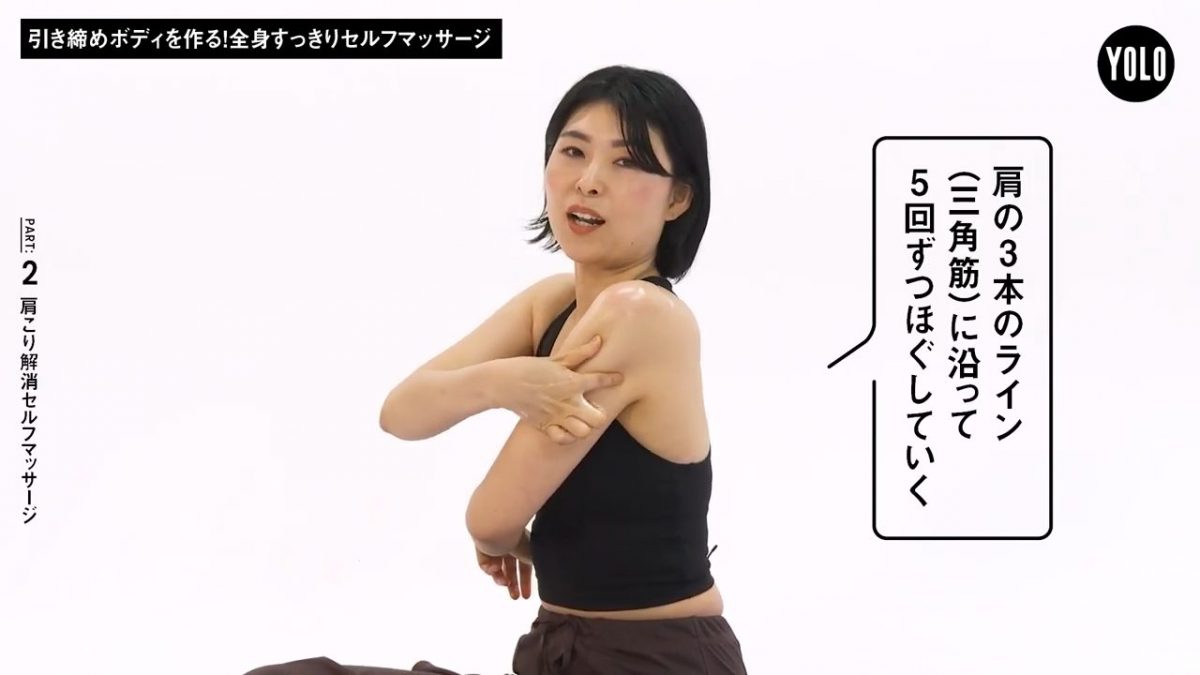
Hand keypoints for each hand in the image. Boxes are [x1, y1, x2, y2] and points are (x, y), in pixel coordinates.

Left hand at [476, 532, 532, 599]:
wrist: (498, 528)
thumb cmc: (520, 540)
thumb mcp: (534, 558)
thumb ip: (538, 570)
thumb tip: (543, 582)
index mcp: (524, 546)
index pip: (524, 567)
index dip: (525, 583)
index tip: (526, 596)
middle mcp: (509, 545)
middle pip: (510, 569)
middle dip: (512, 584)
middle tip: (515, 597)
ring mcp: (495, 546)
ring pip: (497, 569)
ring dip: (500, 579)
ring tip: (504, 583)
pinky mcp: (482, 548)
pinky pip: (485, 564)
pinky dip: (490, 569)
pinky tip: (495, 568)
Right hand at [497, 335, 623, 443]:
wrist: (501, 384)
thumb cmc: (528, 368)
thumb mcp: (555, 359)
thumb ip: (580, 352)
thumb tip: (600, 339)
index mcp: (572, 382)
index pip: (601, 381)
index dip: (613, 379)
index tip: (618, 378)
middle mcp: (568, 403)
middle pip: (599, 419)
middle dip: (600, 414)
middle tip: (595, 407)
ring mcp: (557, 417)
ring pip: (584, 432)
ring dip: (585, 426)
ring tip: (581, 418)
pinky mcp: (545, 426)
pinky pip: (564, 439)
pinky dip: (568, 435)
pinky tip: (567, 426)